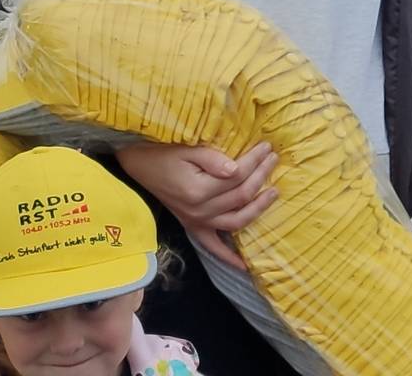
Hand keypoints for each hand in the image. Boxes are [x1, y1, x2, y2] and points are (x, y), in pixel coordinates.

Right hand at [117, 142, 277, 270]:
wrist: (138, 167)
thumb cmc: (162, 155)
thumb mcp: (186, 150)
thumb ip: (212, 159)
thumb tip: (236, 169)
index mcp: (198, 190)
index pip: (237, 176)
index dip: (254, 161)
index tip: (266, 147)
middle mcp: (200, 211)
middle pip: (241, 196)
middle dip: (261, 176)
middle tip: (273, 159)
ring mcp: (197, 222)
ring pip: (236, 221)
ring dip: (258, 209)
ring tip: (273, 192)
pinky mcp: (193, 227)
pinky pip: (213, 247)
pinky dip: (228, 257)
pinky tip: (244, 265)